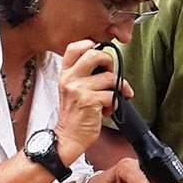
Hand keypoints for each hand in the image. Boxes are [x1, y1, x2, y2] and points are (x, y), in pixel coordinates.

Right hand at [53, 41, 133, 162]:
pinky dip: (116, 104)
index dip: (91, 46)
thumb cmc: (74, 114)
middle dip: (109, 62)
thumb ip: (83, 75)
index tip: (101, 57)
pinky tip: (108, 110)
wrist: (68, 137)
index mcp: (65, 73)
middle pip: (95, 54)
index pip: (75, 47)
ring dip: (118, 88)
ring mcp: (79, 89)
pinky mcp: (89, 101)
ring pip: (109, 77)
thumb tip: (105, 63)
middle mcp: (70, 78)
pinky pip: (112, 95)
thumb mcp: (71, 90)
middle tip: (111, 74)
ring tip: (112, 99)